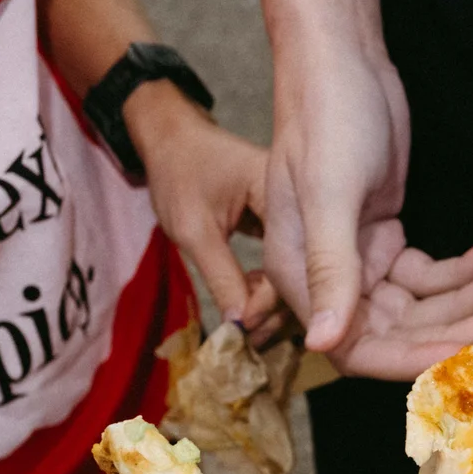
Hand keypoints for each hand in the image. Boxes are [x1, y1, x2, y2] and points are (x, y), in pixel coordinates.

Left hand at [129, 82, 273, 327]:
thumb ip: (221, 277)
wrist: (170, 137)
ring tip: (244, 326)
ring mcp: (290, 217)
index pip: (293, 261)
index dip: (268, 300)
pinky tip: (246, 304)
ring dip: (270, 303)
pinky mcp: (279, 226)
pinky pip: (282, 264)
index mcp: (283, 193)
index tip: (243, 324)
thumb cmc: (179, 171)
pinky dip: (265, 288)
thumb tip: (241, 327)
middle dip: (275, 309)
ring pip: (293, 273)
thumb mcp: (194, 229)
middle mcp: (297, 206)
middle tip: (247, 336)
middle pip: (301, 271)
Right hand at [257, 40, 472, 375]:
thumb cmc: (327, 119)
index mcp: (298, 273)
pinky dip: (462, 267)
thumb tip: (320, 342)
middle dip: (448, 329)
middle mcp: (326, 275)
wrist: (343, 63)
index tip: (457, 360)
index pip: (351, 346)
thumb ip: (330, 270)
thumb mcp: (330, 195)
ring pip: (417, 304)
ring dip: (463, 296)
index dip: (404, 360)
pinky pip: (429, 272)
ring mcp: (358, 257)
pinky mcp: (386, 237)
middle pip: (393, 331)